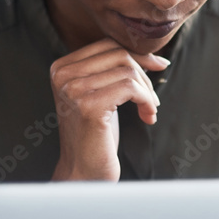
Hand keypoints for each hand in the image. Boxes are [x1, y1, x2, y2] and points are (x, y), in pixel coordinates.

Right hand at [49, 38, 169, 181]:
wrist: (84, 172)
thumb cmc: (96, 134)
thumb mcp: (101, 93)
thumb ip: (114, 70)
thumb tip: (155, 57)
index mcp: (61, 68)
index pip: (108, 45)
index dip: (138, 56)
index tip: (157, 69)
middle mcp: (63, 76)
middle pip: (119, 54)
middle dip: (144, 73)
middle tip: (152, 99)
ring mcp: (73, 90)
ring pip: (128, 72)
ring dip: (148, 91)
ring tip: (149, 110)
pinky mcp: (89, 107)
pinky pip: (131, 88)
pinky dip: (147, 101)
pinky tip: (148, 117)